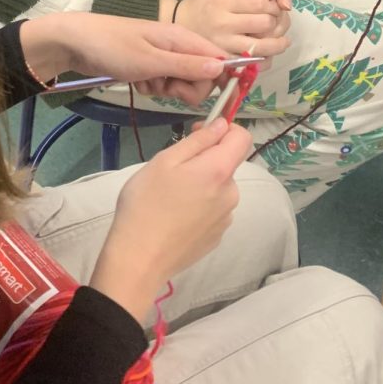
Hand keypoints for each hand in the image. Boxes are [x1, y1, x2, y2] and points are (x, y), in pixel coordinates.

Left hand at [19, 13, 225, 104]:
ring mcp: (162, 57)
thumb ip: (187, 66)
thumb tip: (223, 67)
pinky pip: (163, 84)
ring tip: (144, 81)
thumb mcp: (151, 61)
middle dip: (186, 88)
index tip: (210, 98)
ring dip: (165, 89)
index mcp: (183, 38)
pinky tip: (135, 81)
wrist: (74, 43)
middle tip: (164, 87)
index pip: (219, 59)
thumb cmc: (113, 48)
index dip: (221, 80)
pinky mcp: (148, 66)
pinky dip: (151, 87)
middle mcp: (178, 46)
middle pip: (202, 76)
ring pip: (181, 83)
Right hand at [89, 119, 253, 322]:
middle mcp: (231, 194)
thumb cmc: (146, 202)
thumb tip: (222, 125)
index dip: (225, 128)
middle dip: (205, 160)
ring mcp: (226, 219)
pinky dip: (199, 206)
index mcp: (220, 171)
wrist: (140, 258)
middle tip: (172, 171)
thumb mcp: (165, 160)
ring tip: (170, 197)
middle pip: (227, 164)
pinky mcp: (217, 237)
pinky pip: (213, 210)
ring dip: (202, 184)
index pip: (242, 137)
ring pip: (218, 188)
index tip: (199, 132)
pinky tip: (175, 217)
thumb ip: (198, 140)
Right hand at [173, 0, 290, 59]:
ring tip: (282, 41)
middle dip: (276, 22)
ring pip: (263, 46)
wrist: (180, 24)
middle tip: (275, 22)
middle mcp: (223, 23)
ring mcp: (223, 43)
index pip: (261, 2)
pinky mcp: (224, 59)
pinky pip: (252, 63)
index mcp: (224, 1)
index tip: (275, 7)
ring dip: (278, 44)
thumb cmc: (205, 6)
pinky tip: (267, 54)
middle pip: (265, 23)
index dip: (274, 5)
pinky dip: (264, 60)